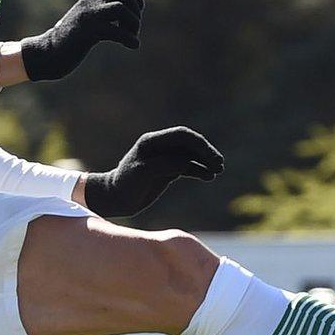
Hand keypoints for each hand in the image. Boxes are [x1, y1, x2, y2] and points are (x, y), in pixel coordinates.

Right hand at [19, 0, 143, 80]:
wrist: (48, 52)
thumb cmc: (71, 41)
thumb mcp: (89, 22)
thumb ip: (104, 16)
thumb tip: (126, 20)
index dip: (136, 1)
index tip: (134, 18)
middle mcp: (91, 3)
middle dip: (136, 13)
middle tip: (132, 30)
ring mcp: (88, 16)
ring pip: (121, 9)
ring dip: (134, 25)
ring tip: (131, 38)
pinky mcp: (87, 32)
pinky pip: (115, 31)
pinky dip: (130, 39)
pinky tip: (133, 46)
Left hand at [82, 126, 223, 217]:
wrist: (115, 198)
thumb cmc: (126, 185)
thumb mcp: (144, 173)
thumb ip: (166, 164)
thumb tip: (188, 161)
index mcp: (152, 142)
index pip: (182, 136)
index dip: (200, 145)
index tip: (211, 158)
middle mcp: (160, 147)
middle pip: (189, 144)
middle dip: (206, 153)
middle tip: (220, 165)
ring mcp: (164, 159)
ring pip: (190, 156)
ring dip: (205, 162)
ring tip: (218, 171)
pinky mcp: (167, 171)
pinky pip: (187, 167)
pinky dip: (199, 171)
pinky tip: (209, 177)